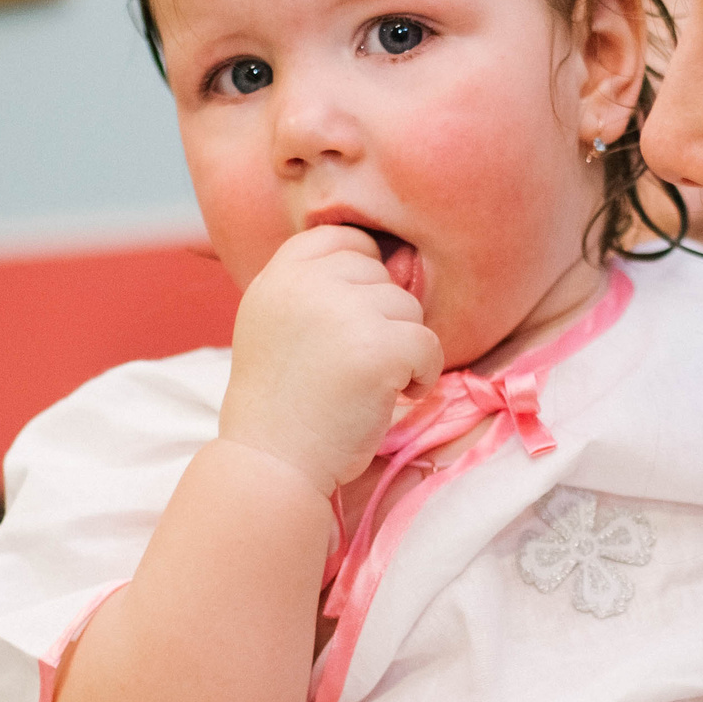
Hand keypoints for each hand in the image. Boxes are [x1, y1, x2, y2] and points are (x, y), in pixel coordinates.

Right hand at [220, 226, 443, 495]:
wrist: (274, 463)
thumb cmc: (282, 403)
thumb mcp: (274, 323)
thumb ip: (316, 286)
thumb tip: (394, 259)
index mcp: (279, 275)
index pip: (342, 237)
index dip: (362, 274)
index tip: (354, 319)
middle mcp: (307, 284)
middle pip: (380, 273)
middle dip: (381, 318)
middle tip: (354, 363)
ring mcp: (343, 312)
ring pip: (408, 307)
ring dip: (402, 346)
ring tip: (368, 383)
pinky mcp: (378, 347)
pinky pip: (428, 343)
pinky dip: (422, 374)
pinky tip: (394, 396)